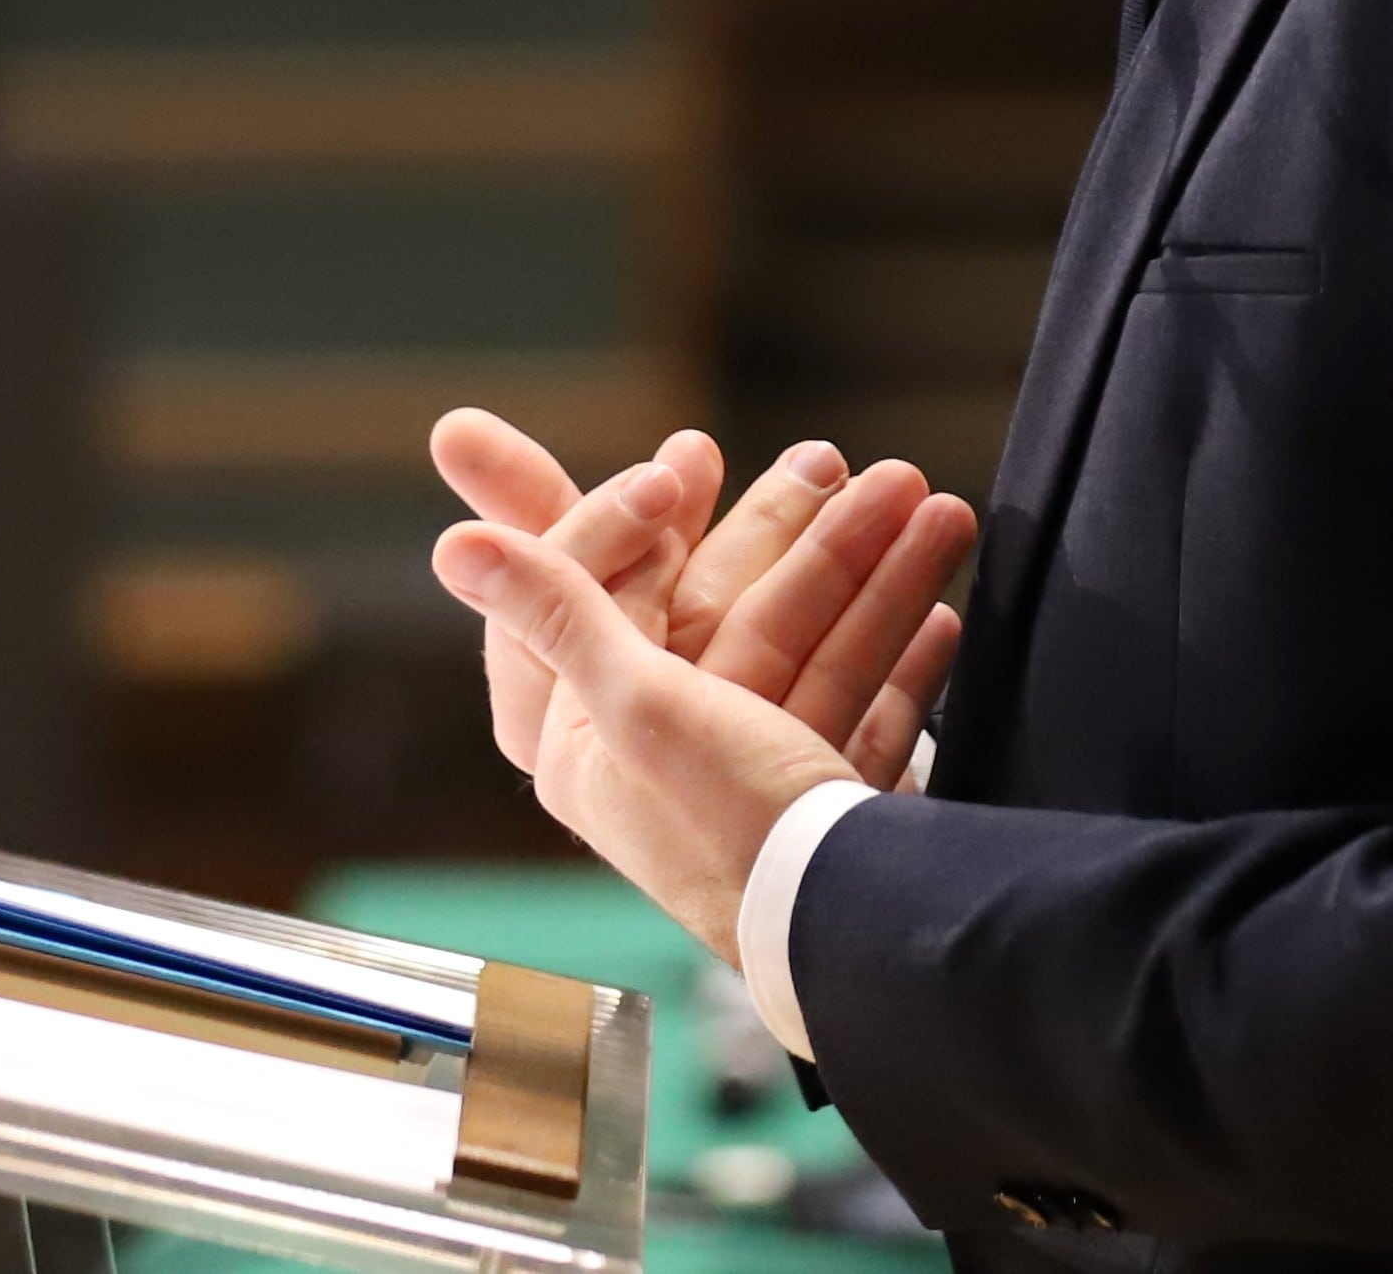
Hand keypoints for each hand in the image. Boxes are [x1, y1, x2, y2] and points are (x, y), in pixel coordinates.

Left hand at [435, 453, 980, 956]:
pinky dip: (901, 662)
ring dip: (872, 574)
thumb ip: (560, 612)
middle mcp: (663, 757)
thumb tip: (453, 545)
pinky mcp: (822, 803)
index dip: (636, 524)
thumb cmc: (731, 829)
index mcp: (591, 742)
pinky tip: (939, 615)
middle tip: (832, 460)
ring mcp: (749, 779)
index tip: (685, 464)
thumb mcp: (636, 705)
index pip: (600, 601)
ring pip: (811, 646)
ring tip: (936, 507)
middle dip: (789, 532)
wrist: (848, 931)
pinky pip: (863, 711)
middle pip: (725, 613)